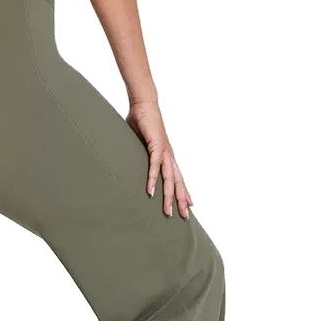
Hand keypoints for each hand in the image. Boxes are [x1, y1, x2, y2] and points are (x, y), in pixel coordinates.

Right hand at [127, 101, 192, 218]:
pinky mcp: (156, 145)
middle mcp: (168, 155)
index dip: (183, 191)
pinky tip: (151, 192)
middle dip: (180, 200)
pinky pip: (154, 166)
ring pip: (169, 178)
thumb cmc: (142, 122)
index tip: (187, 205)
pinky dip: (153, 179)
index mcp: (167, 156)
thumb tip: (133, 160)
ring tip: (167, 211)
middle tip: (184, 216)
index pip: (178, 178)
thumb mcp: (142, 144)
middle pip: (177, 182)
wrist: (144, 104)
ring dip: (168, 196)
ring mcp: (164, 151)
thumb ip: (141, 155)